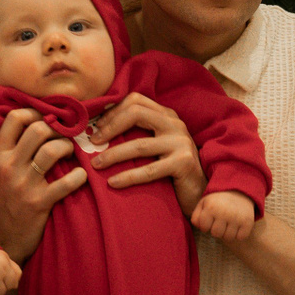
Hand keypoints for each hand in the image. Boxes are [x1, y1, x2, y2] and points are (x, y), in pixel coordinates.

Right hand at [0, 108, 85, 262]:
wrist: (0, 241)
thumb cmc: (4, 203)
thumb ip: (13, 152)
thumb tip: (38, 125)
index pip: (13, 119)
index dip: (34, 112)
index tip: (47, 118)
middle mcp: (9, 167)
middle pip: (38, 130)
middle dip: (57, 129)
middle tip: (64, 137)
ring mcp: (24, 185)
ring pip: (51, 150)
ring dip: (68, 147)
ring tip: (71, 153)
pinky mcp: (39, 203)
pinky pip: (66, 183)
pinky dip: (79, 176)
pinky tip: (81, 176)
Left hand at [92, 92, 206, 217]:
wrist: (200, 193)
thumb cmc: (171, 171)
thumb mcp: (156, 146)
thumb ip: (138, 134)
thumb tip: (98, 132)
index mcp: (167, 115)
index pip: (135, 101)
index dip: (112, 112)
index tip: (96, 129)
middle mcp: (175, 124)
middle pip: (135, 113)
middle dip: (109, 127)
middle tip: (94, 143)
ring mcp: (181, 142)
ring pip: (138, 144)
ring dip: (112, 154)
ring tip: (96, 164)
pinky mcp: (183, 163)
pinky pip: (149, 170)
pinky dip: (127, 177)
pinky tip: (113, 183)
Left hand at [191, 190, 255, 241]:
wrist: (240, 191)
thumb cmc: (218, 200)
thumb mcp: (204, 203)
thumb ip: (196, 215)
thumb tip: (199, 227)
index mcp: (211, 207)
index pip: (204, 228)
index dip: (206, 225)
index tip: (210, 219)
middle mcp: (224, 213)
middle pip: (216, 234)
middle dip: (216, 229)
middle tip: (220, 221)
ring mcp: (237, 218)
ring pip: (228, 238)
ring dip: (227, 233)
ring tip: (228, 223)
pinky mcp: (248, 222)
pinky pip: (240, 237)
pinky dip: (239, 234)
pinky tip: (237, 225)